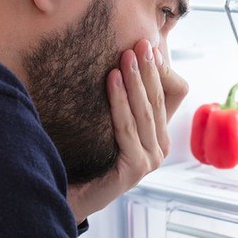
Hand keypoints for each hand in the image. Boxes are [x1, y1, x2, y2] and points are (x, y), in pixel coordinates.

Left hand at [67, 39, 188, 221]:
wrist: (69, 195)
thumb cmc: (86, 157)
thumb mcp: (108, 122)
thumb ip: (120, 101)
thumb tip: (120, 60)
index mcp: (157, 136)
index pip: (169, 97)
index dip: (160, 72)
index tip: (149, 47)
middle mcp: (159, 148)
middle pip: (157, 101)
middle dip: (148, 69)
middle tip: (141, 42)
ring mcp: (150, 161)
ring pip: (144, 111)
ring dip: (136, 80)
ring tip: (126, 55)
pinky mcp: (135, 169)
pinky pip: (127, 127)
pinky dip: (119, 101)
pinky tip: (112, 79)